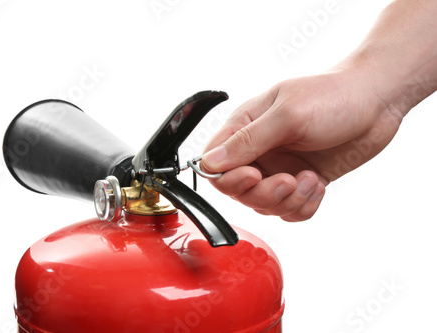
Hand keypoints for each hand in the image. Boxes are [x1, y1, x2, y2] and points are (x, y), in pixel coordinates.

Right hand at [202, 66, 406, 221]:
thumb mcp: (287, 115)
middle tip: (288, 180)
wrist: (377, 101)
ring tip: (310, 180)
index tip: (254, 175)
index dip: (229, 178)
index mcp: (245, 126)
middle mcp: (259, 149)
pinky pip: (290, 209)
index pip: (215, 164)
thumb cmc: (333, 96)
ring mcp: (280, 166)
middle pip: (238, 191)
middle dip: (264, 193)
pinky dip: (303, 206)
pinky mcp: (301, 180)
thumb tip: (211, 162)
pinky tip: (317, 185)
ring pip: (264, 205)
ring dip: (287, 201)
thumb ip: (247, 140)